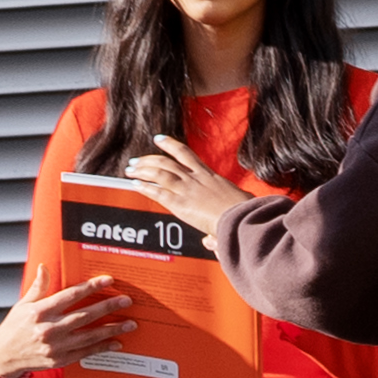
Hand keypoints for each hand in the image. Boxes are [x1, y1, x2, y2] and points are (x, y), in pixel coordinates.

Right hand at [0, 272, 127, 377]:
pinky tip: (116, 342)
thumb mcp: (22, 304)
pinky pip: (85, 353)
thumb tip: (43, 267)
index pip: (69, 295)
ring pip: (89, 335)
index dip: (90, 287)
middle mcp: (48, 328)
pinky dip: (102, 348)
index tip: (107, 280)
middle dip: (107, 307)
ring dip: (112, 329)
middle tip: (126, 300)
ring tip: (130, 323)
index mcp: (39, 311)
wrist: (3, 356)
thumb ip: (38, 287)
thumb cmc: (14, 327)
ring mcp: (55, 346)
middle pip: (84, 315)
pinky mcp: (59, 360)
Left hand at [112, 144, 235, 219]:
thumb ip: (226, 213)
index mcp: (210, 176)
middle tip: (136, 160)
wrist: (243, 217)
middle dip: (149, 160)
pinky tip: (135, 184)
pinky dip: (144, 187)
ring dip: (142, 170)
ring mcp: (187, 190)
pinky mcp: (180, 203)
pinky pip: (157, 192)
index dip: (171, 145)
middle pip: (167, 162)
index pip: (187, 155)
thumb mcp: (240, 203)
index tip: (159, 139)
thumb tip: (213, 238)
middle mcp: (196, 179)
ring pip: (159, 173)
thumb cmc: (246, 211)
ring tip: (130, 170)